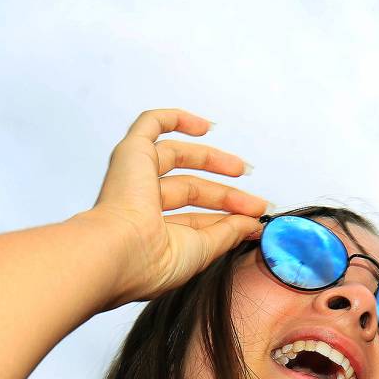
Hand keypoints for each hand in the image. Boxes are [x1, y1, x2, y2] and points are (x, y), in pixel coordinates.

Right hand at [72, 108, 268, 310]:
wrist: (123, 251)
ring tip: (241, 168)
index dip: (228, 216)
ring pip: (176, 158)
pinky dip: (176, 118)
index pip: (196, 218)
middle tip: (255, 201)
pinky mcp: (131, 153)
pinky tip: (205, 126)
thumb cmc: (155, 260)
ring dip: (212, 160)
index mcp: (154, 232)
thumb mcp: (205, 248)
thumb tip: (253, 222)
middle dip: (227, 194)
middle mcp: (140, 204)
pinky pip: (150, 124)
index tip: (256, 218)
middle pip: (191, 189)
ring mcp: (134, 176)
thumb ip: (230, 232)